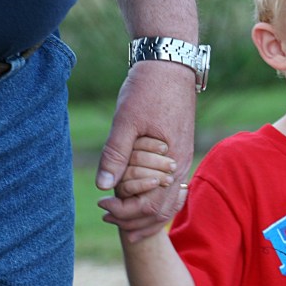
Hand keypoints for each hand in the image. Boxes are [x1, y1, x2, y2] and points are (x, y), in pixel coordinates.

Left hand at [97, 61, 195, 240]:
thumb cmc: (148, 89)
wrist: (170, 64)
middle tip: (107, 218)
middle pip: (162, 210)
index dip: (125, 213)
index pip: (151, 206)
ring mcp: (183, 159)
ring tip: (120, 217)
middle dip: (134, 221)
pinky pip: (171, 188)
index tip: (102, 205)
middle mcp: (182, 166)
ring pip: (169, 202)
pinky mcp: (179, 152)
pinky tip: (137, 198)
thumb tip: (103, 187)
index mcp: (172, 162)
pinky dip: (155, 200)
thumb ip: (116, 154)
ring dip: (145, 214)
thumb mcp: (126, 120)